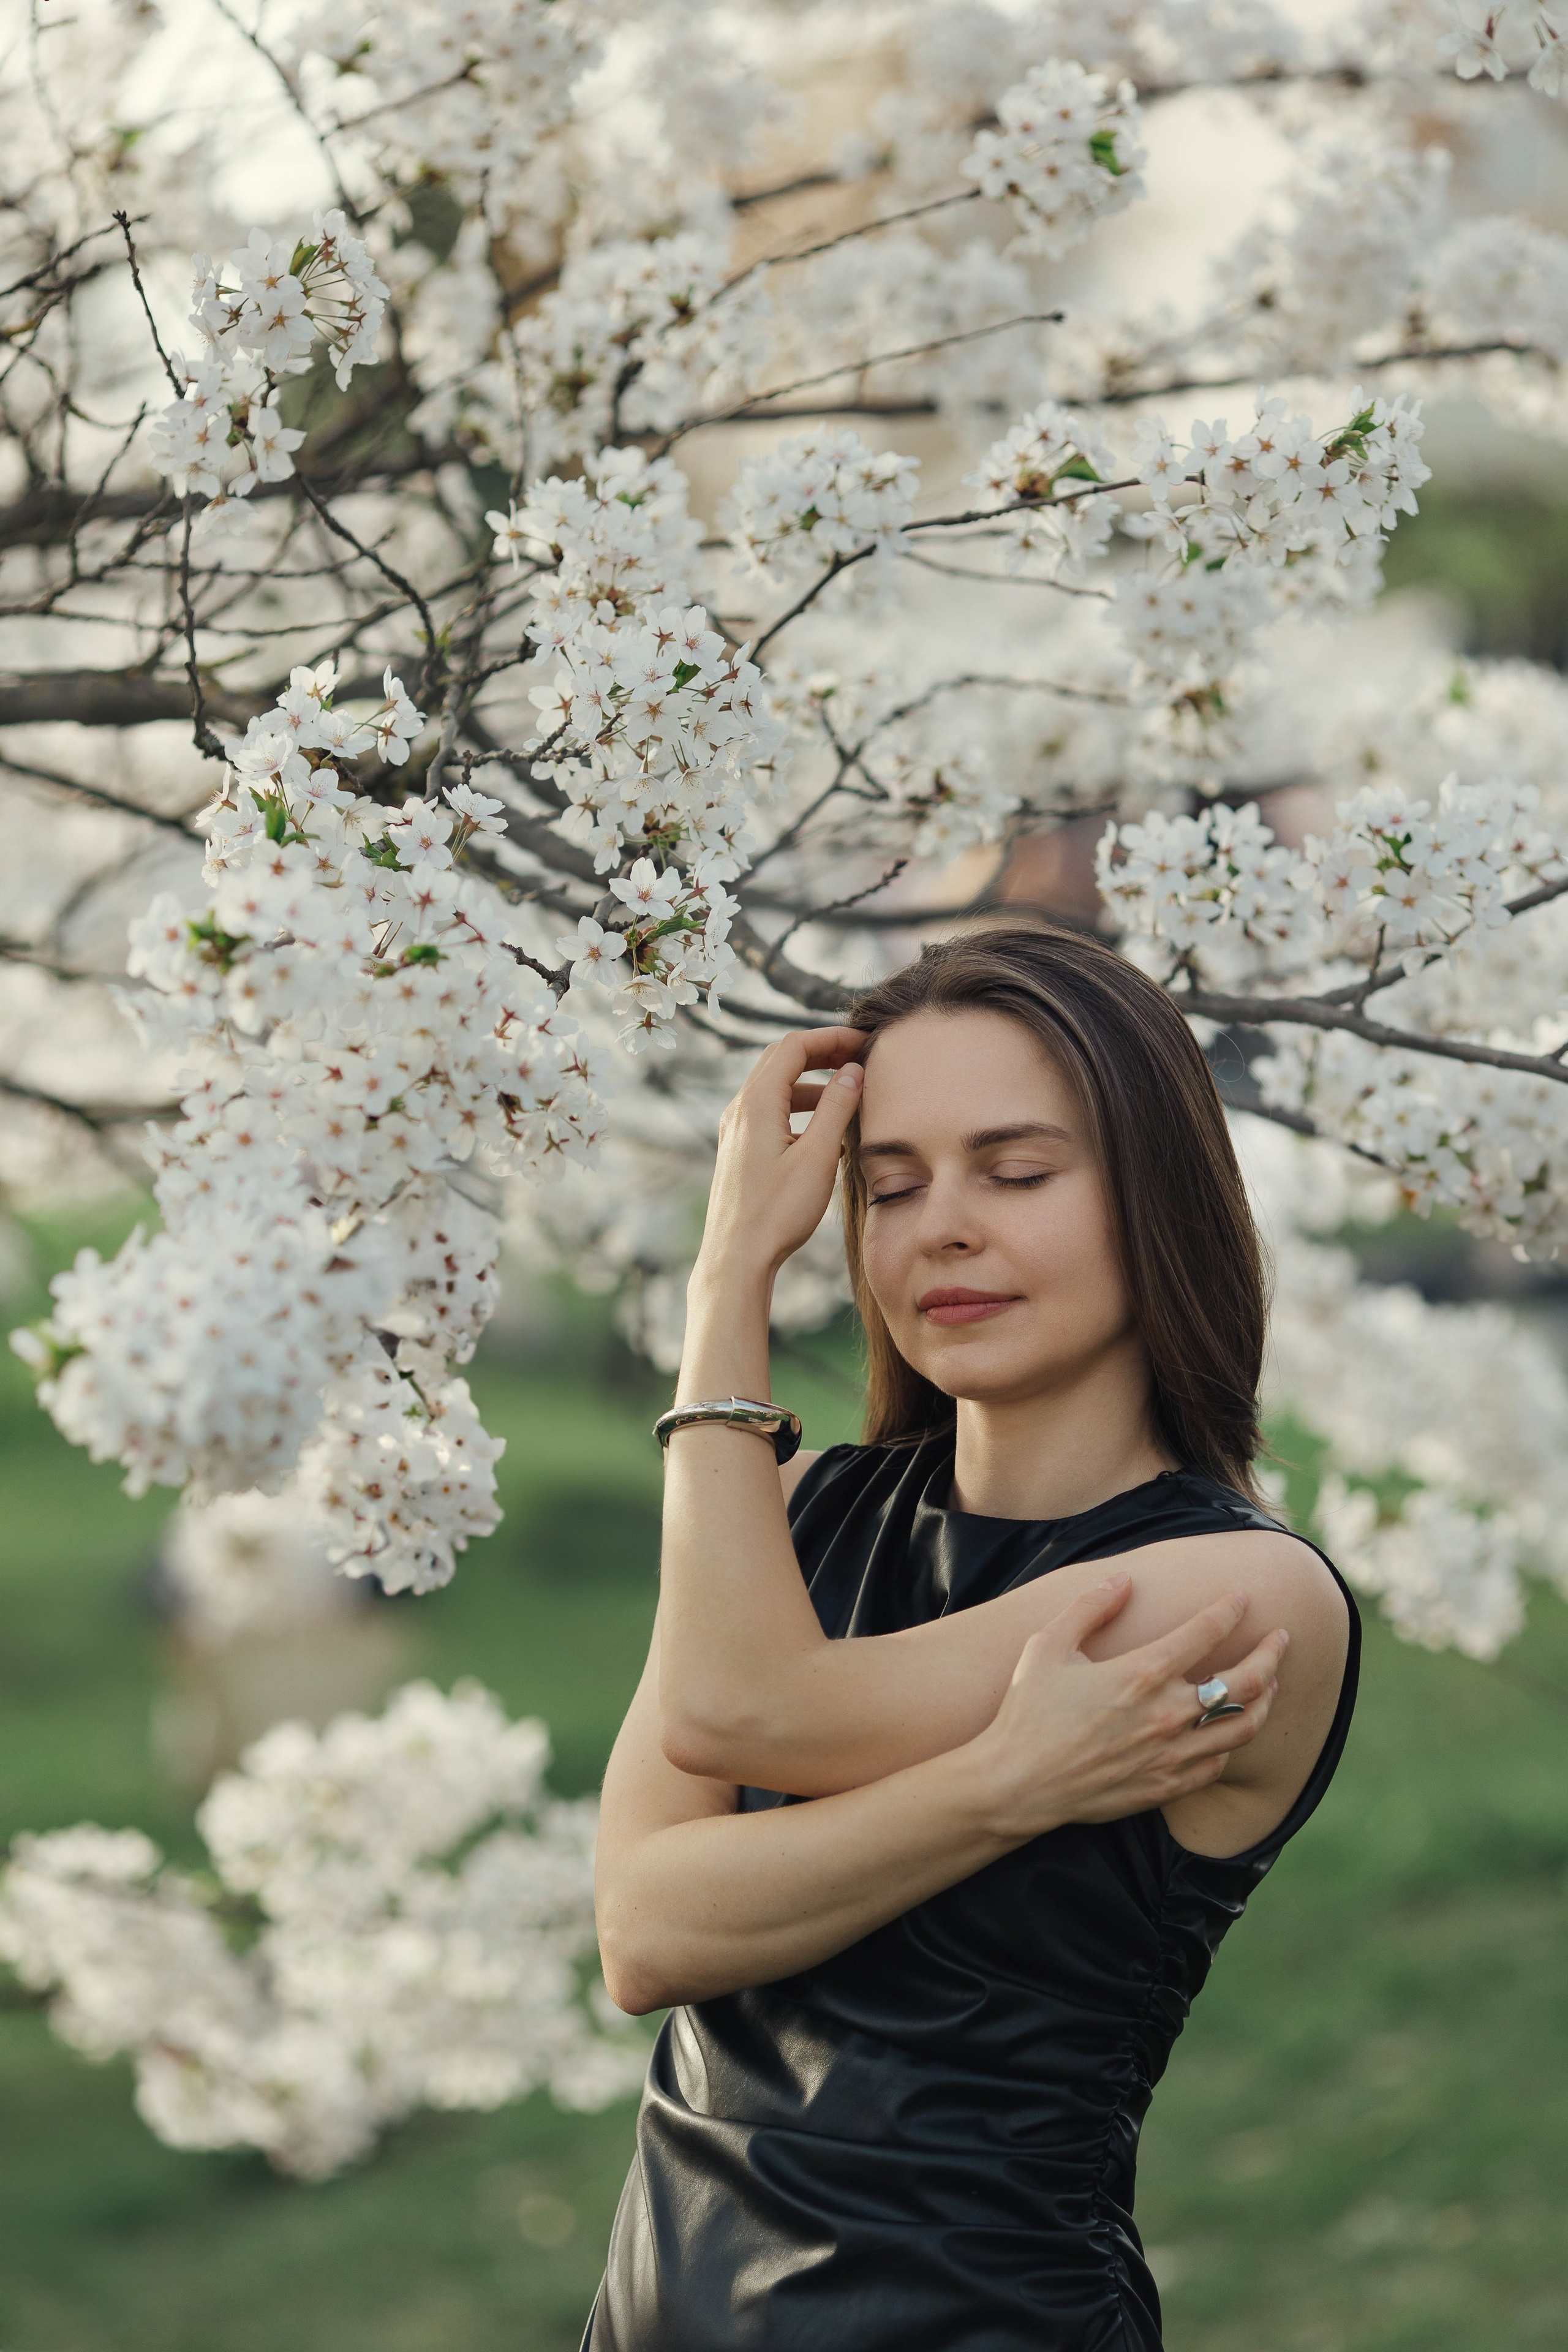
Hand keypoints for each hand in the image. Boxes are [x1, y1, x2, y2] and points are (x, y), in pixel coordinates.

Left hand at [694, 1027, 866, 1285]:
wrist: (737, 1257)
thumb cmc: (777, 1212)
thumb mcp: (818, 1157)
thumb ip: (837, 1109)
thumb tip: (853, 1072)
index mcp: (757, 1103)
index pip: (794, 1046)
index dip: (831, 1037)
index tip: (864, 1041)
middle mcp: (740, 1109)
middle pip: (781, 1060)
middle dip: (821, 1053)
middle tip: (857, 1056)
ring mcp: (735, 1130)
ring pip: (776, 1088)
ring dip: (812, 1084)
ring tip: (847, 1094)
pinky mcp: (739, 1150)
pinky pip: (771, 1115)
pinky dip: (799, 1111)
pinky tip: (826, 1135)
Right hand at [969, 1579, 1288, 1840]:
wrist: (1017, 1783)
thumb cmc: (1028, 1711)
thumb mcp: (1048, 1646)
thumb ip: (1089, 1608)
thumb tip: (1124, 1581)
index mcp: (1141, 1673)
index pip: (1206, 1631)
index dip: (1229, 1609)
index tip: (1241, 1597)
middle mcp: (1166, 1714)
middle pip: (1243, 1681)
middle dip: (1271, 1653)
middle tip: (1282, 1638)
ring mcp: (1170, 1755)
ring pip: (1243, 1726)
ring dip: (1265, 1700)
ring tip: (1272, 1684)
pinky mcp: (1164, 1786)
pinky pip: (1217, 1766)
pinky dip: (1232, 1745)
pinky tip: (1231, 1732)